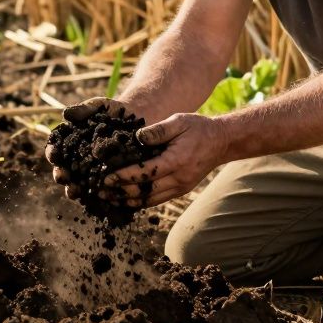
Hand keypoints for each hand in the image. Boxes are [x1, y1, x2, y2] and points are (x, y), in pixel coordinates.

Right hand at [45, 97, 134, 198]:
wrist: (138, 121)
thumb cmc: (113, 112)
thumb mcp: (99, 106)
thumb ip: (83, 109)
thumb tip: (66, 114)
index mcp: (69, 144)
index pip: (55, 150)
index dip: (52, 153)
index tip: (53, 155)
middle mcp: (76, 161)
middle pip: (63, 171)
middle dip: (61, 175)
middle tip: (63, 177)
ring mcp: (91, 173)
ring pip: (78, 185)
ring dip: (73, 190)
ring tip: (75, 192)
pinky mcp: (107, 181)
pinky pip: (100, 192)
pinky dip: (97, 197)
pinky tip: (97, 199)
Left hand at [100, 113, 227, 207]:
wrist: (221, 142)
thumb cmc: (198, 128)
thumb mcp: (178, 121)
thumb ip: (157, 131)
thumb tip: (137, 138)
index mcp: (176, 161)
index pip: (145, 173)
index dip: (123, 177)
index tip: (106, 177)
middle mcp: (179, 178)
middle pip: (145, 192)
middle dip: (120, 192)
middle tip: (100, 191)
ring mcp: (181, 187)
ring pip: (150, 200)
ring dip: (128, 201)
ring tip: (109, 198)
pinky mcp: (181, 190)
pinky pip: (158, 200)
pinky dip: (141, 202)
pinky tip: (127, 199)